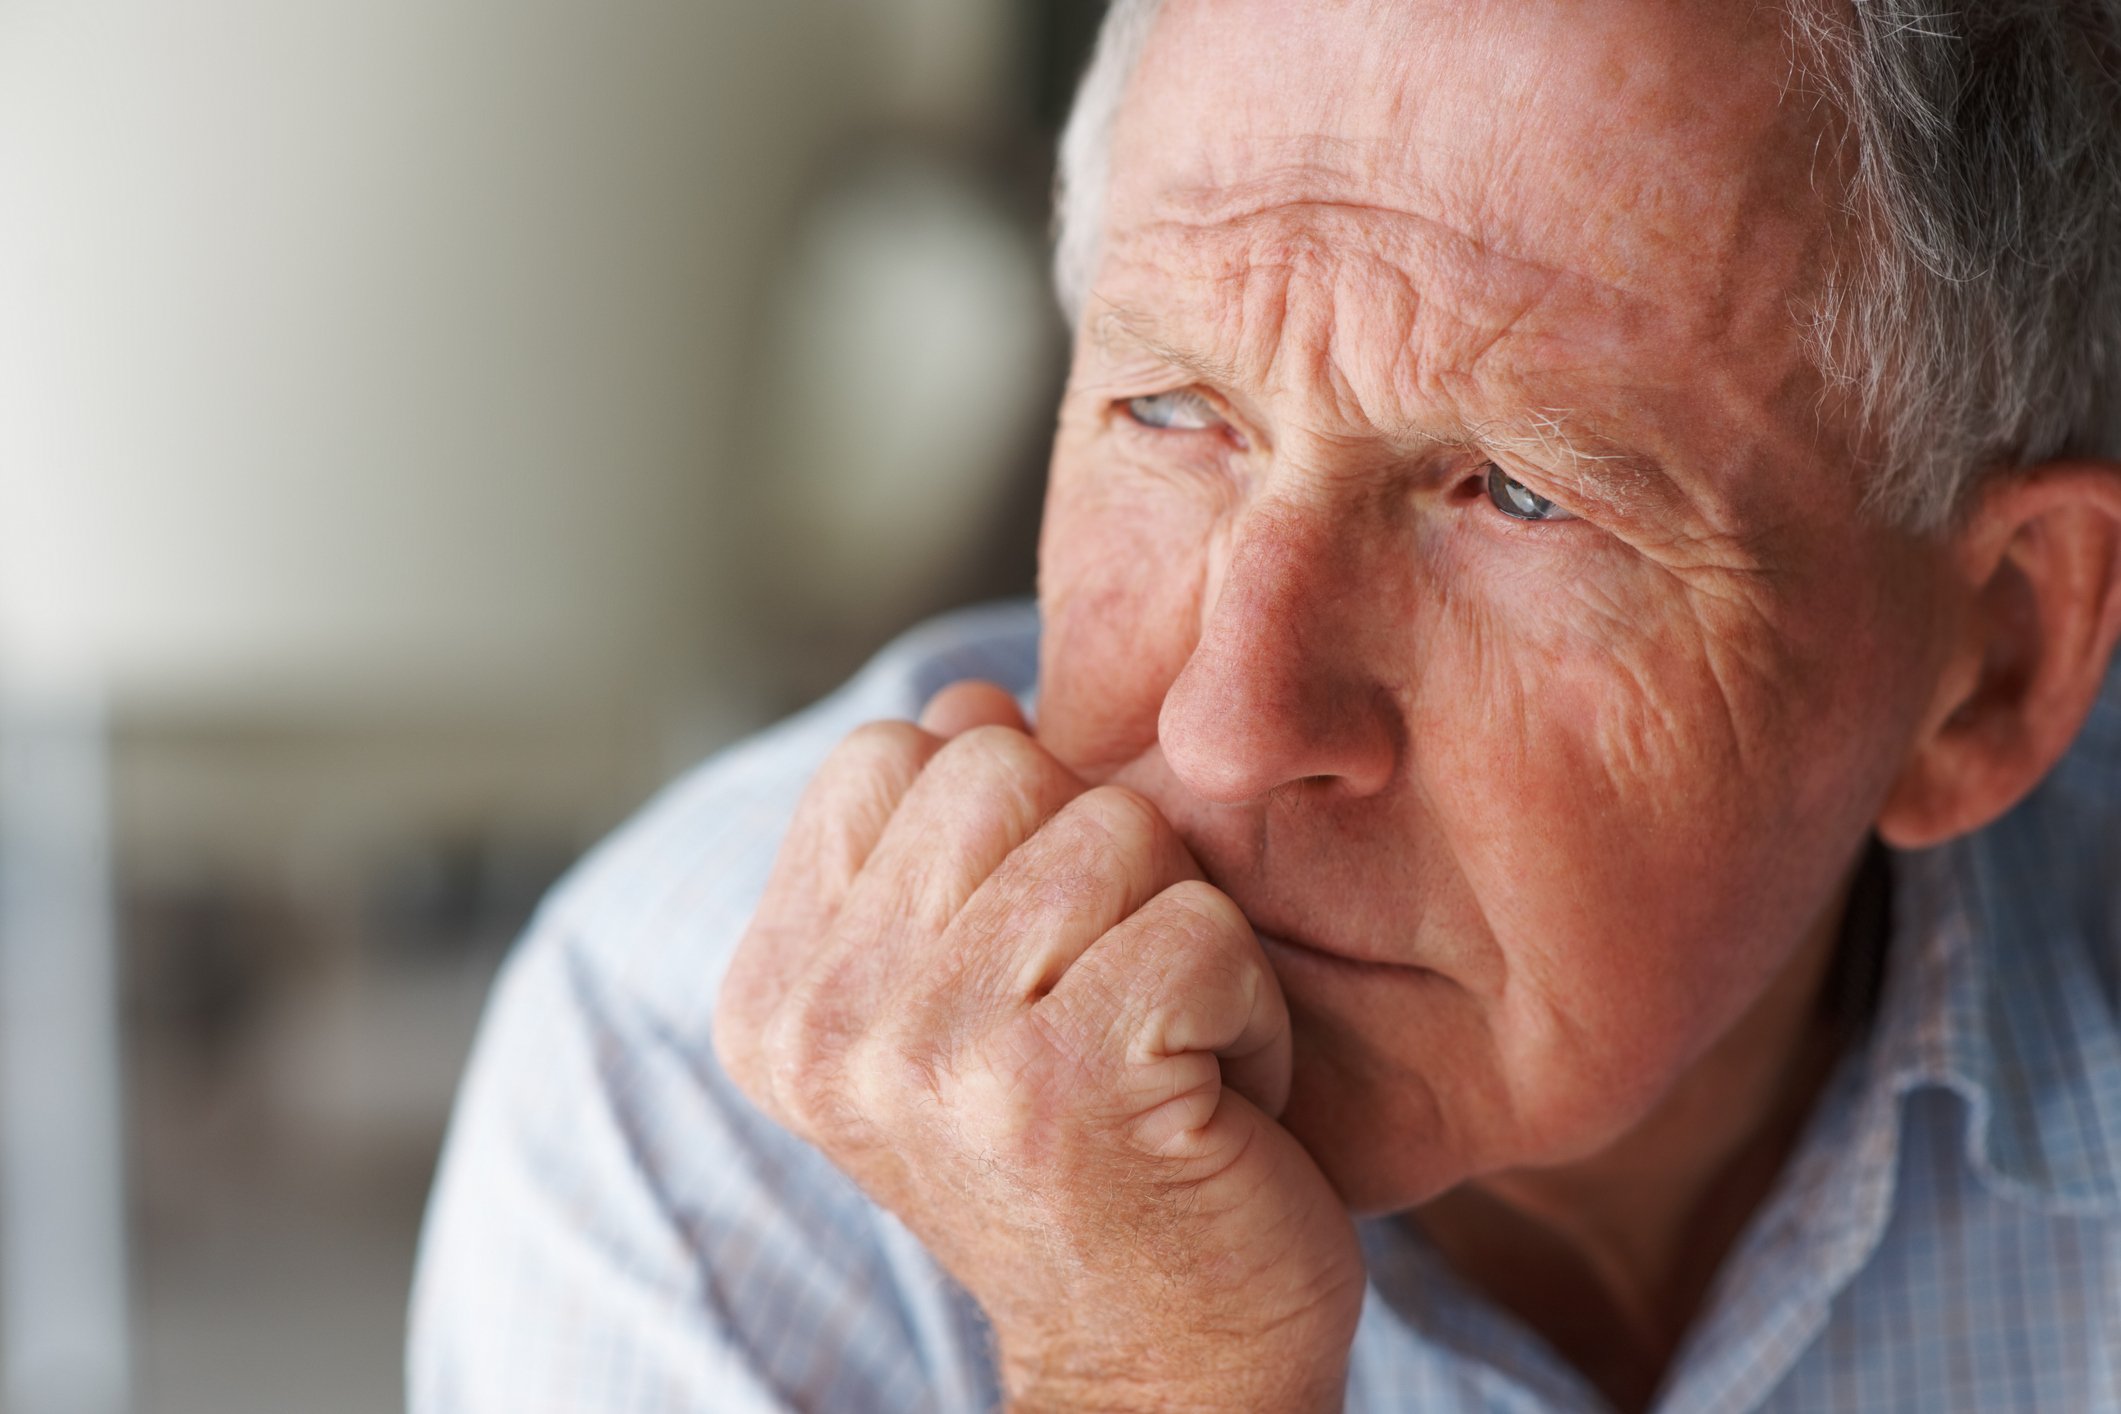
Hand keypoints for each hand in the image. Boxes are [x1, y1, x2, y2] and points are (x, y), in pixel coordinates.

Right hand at [714, 681, 1365, 1411]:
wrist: (1153, 1367)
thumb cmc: (1075, 1162)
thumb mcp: (959, 998)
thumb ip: (935, 847)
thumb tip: (970, 695)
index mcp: (778, 988)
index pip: (886, 754)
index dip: (1002, 826)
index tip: (1026, 964)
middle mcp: (828, 1018)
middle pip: (1004, 767)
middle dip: (1098, 869)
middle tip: (1105, 1008)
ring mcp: (936, 1049)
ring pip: (1119, 833)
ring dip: (1180, 941)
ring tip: (1156, 1057)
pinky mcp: (1064, 1082)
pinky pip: (1202, 927)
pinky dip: (1245, 1012)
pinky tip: (1207, 1101)